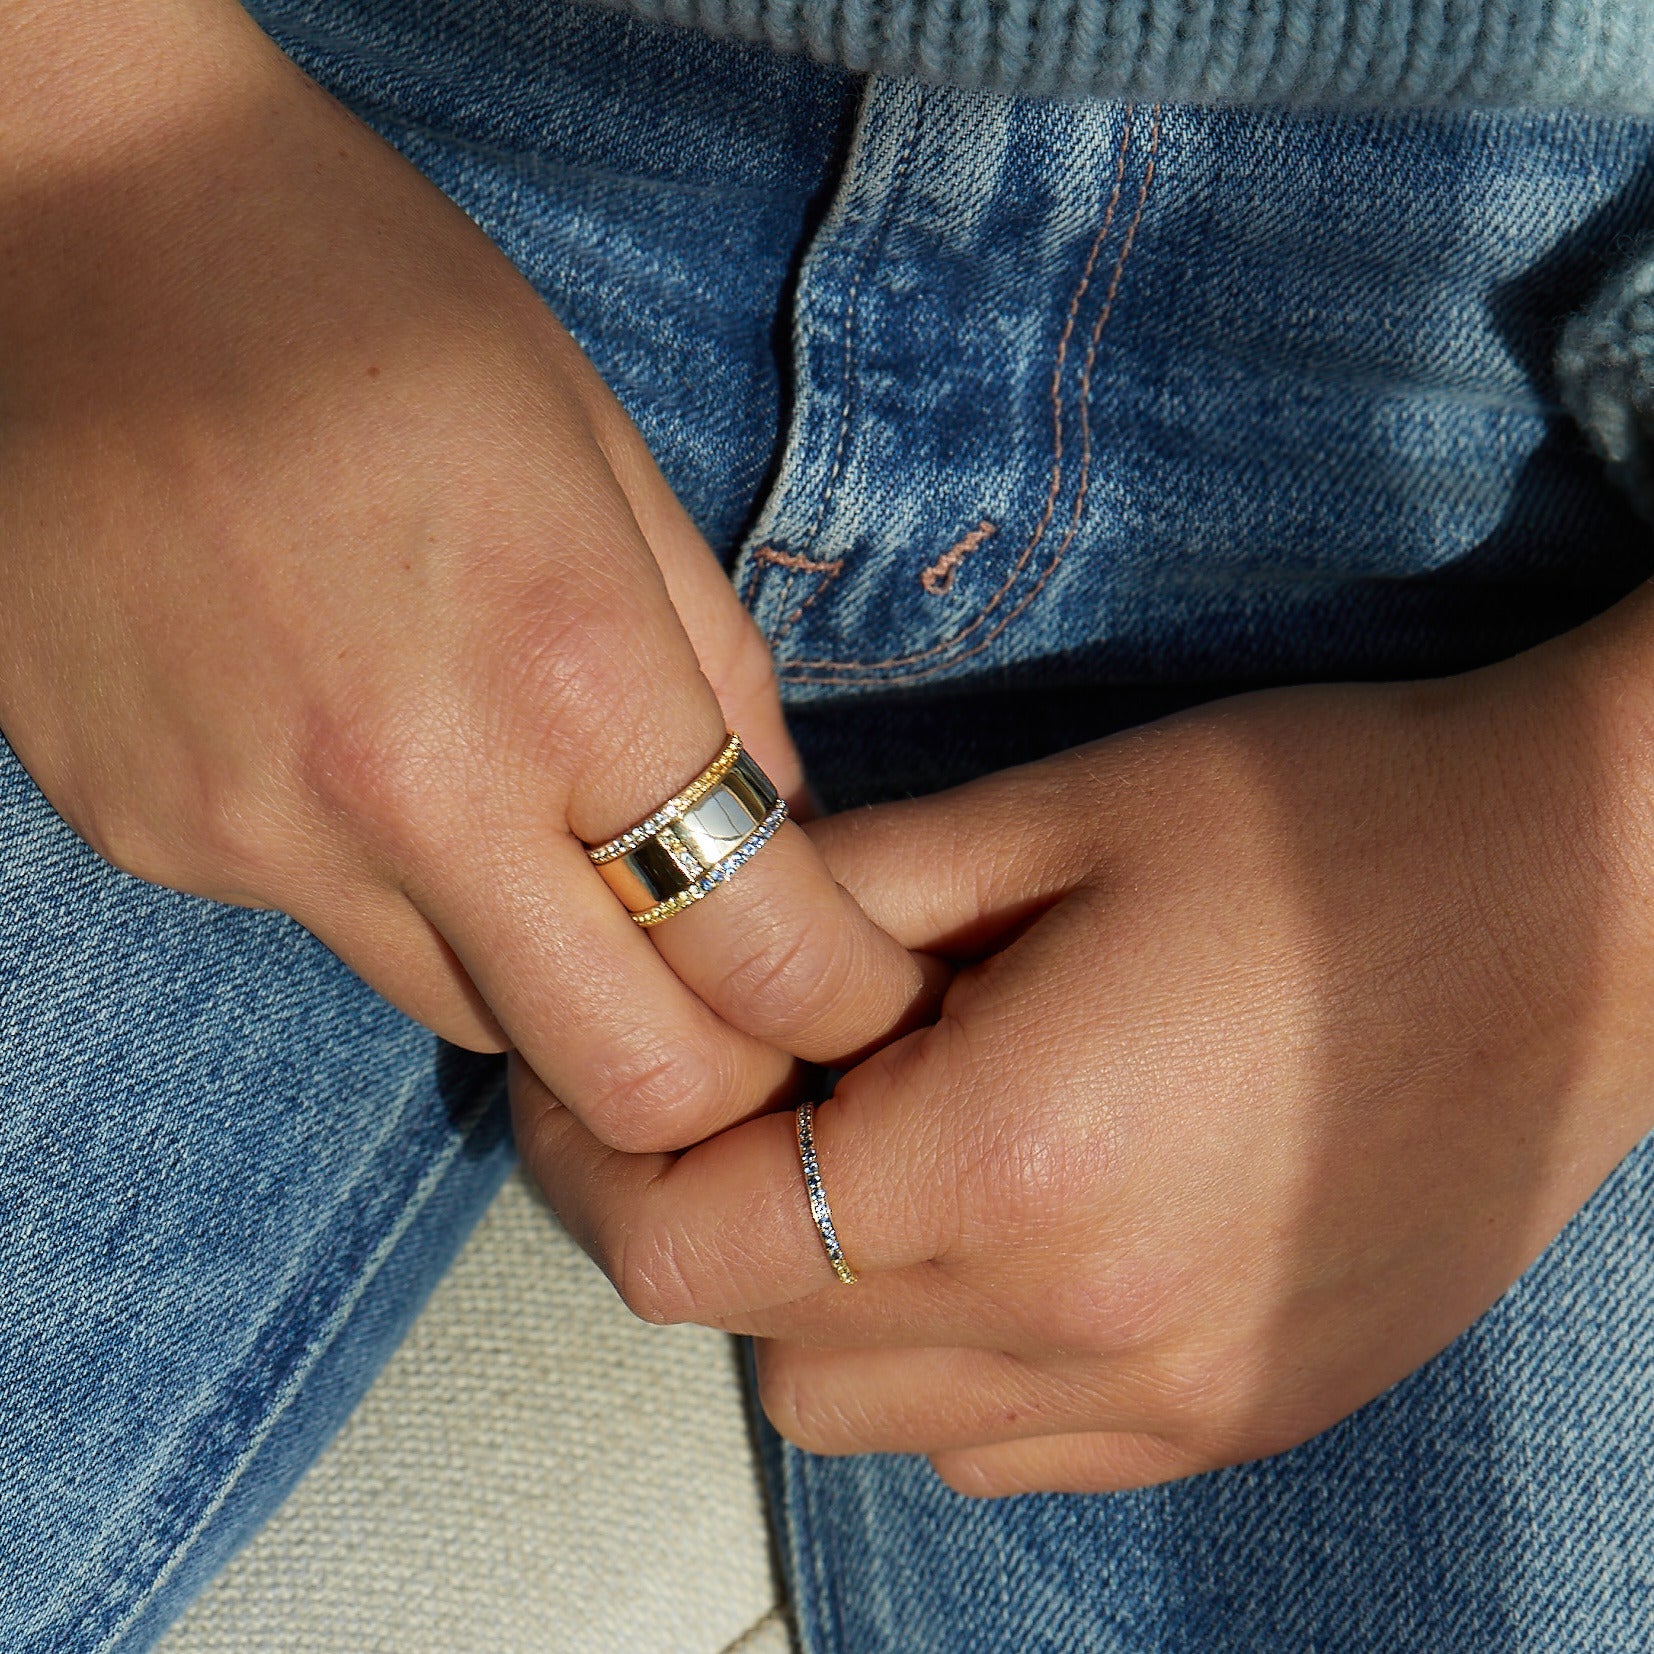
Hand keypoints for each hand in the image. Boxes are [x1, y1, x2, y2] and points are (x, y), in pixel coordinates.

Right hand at [0, 0, 926, 1147]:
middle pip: (627, 1083)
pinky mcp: (149, 837)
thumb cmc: (371, 300)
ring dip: (553, 980)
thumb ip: (719, 674)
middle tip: (740, 1004)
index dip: (846, 1010)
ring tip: (545, 844)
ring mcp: (254, 836)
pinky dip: (399, 892)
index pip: (761, 964)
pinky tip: (370, 753)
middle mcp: (406, 795)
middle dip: (718, 1077)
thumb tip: (781, 830)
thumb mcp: (604, 454)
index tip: (862, 998)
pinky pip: (332, 931)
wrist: (65, 224)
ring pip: (474, 1021)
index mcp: (567, 671)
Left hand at [522, 588, 1653, 1491]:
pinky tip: (1007, 1222)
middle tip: (753, 1088)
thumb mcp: (1060, 813)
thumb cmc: (1326, 826)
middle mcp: (1082, 1326)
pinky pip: (1005, 1444)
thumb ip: (853, 896)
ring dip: (824, 1295)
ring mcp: (1170, 1400)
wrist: (1586, 910)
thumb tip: (714, 944)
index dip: (596, 1156)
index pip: (689, 1239)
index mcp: (1012, 1159)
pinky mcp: (1239, 1415)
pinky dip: (946, 1356)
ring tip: (888, 1147)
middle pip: (759, 1342)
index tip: (588, 1078)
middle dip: (712, 1221)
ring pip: (869, 1416)